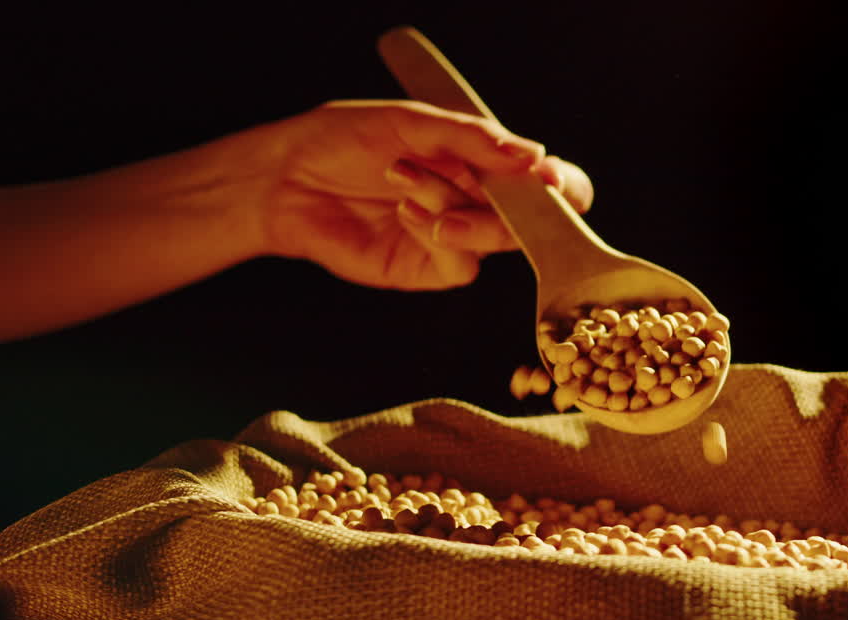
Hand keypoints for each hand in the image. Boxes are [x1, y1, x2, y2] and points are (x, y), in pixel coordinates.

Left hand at [261, 100, 592, 289]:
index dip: (561, 184)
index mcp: (483, 162)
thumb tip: (535, 158)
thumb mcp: (413, 123)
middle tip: (505, 188)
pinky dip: (437, 233)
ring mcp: (456, 238)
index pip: (545, 179)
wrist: (285, 178)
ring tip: (406, 179)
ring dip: (459, 208)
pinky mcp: (429, 269)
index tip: (549, 178)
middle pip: (533, 219)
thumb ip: (474, 140)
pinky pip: (461, 262)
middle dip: (518, 205)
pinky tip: (404, 210)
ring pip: (497, 240)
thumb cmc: (342, 140)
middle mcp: (478, 202)